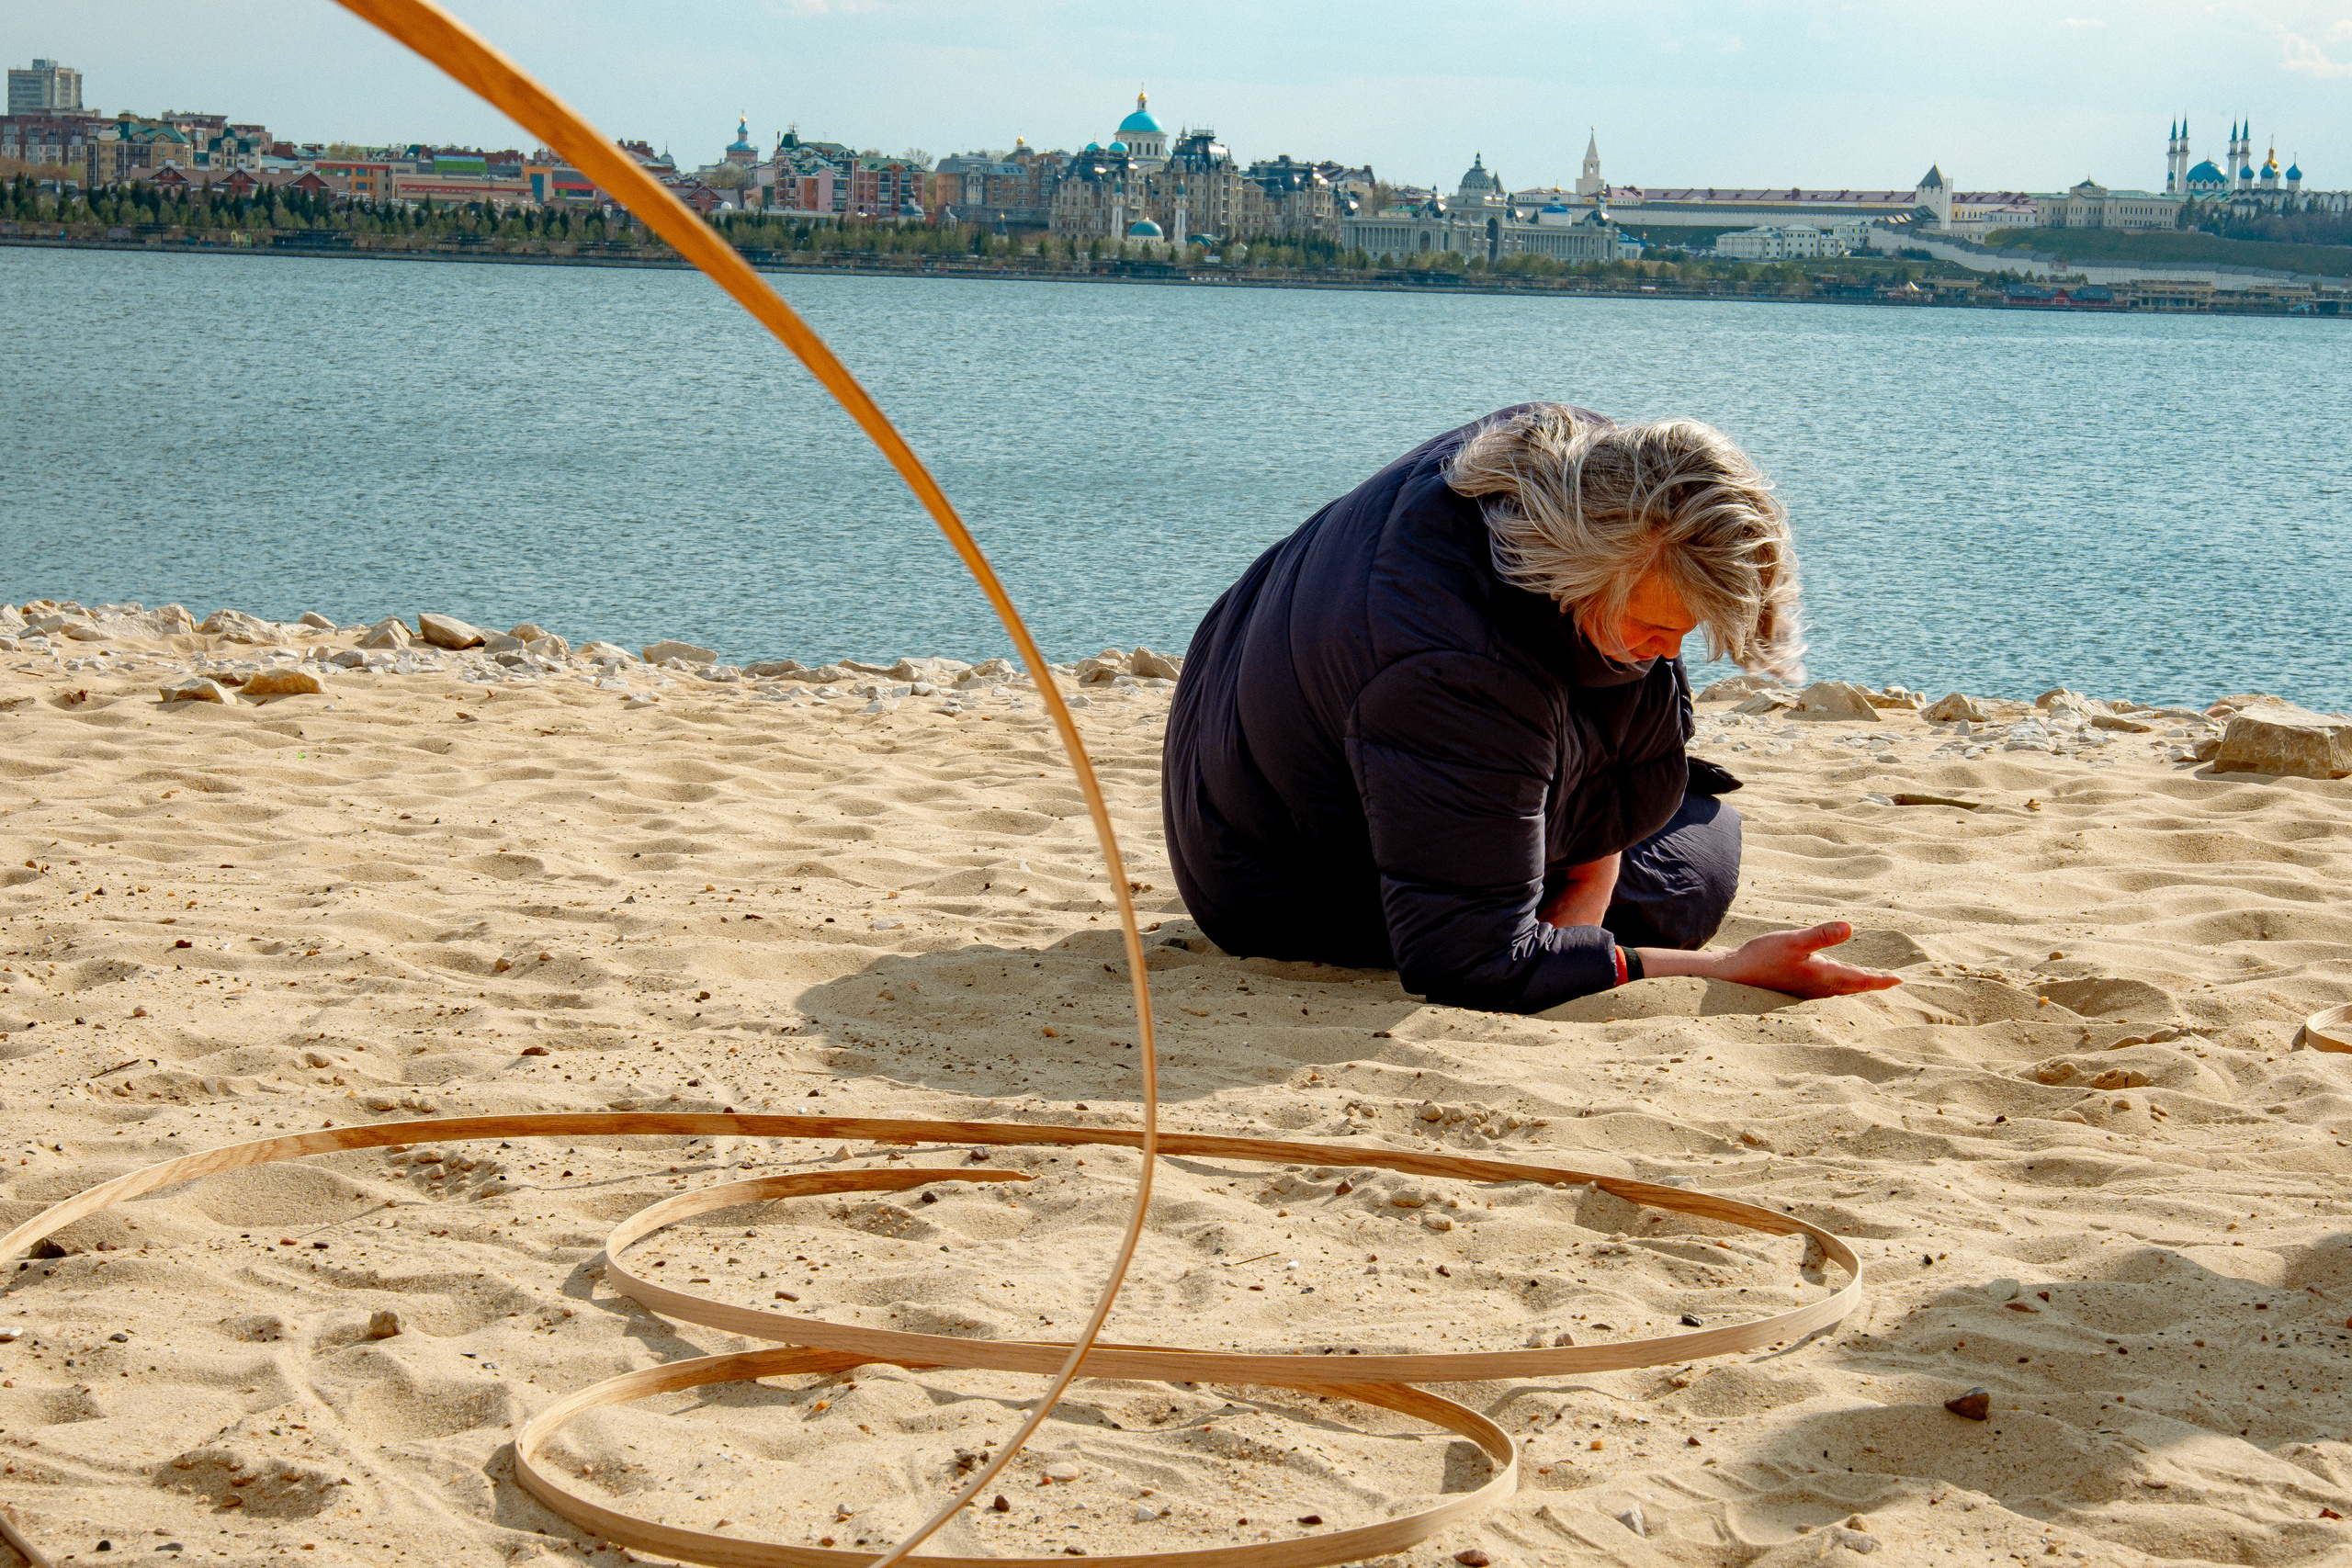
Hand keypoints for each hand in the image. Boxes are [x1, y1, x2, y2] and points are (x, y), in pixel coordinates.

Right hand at [1654, 921, 1903, 998]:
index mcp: (1823, 977)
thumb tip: (1850, 928)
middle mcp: (1819, 987)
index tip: (1899, 980)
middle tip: (1891, 982)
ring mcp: (1808, 989)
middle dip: (1871, 984)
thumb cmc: (1763, 957)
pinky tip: (1834, 979)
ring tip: (1868, 981)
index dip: (1880, 979)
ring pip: (1840, 989)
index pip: (1860, 979)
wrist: (1734, 975)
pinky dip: (1839, 983)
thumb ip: (1822, 935)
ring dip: (1856, 984)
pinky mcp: (1797, 986)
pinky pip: (1827, 987)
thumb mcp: (1793, 941)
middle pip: (1853, 987)